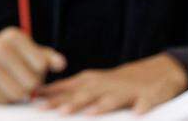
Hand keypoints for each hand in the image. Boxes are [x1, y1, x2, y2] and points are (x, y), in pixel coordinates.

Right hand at [0, 27, 66, 103]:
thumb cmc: (1, 59)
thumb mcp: (22, 51)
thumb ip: (44, 57)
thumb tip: (61, 64)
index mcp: (13, 36)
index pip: (42, 66)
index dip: (38, 72)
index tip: (25, 68)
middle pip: (32, 82)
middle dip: (27, 86)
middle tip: (15, 79)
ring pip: (19, 94)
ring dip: (15, 95)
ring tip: (5, 84)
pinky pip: (3, 101)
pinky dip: (1, 99)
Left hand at [38, 53, 187, 114]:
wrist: (155, 73)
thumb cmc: (114, 83)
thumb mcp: (90, 84)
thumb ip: (68, 93)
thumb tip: (38, 99)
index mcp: (89, 82)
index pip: (66, 89)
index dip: (50, 96)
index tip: (32, 101)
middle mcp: (104, 85)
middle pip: (85, 95)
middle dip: (70, 104)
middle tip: (55, 112)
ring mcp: (126, 91)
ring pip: (112, 100)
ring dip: (100, 107)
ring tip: (89, 114)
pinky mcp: (148, 97)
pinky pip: (146, 103)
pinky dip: (142, 108)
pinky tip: (138, 114)